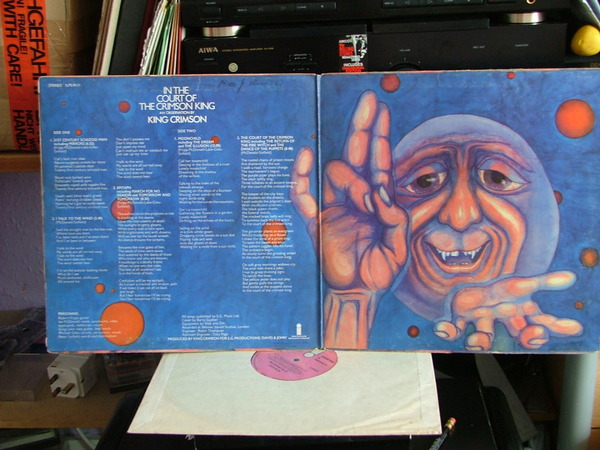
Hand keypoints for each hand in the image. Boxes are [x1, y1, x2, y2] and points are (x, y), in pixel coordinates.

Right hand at [290, 91, 408, 347]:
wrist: (358, 293)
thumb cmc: (380, 271)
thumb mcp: (398, 245)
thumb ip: (394, 218)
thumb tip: (379, 192)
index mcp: (378, 201)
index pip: (379, 162)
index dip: (380, 137)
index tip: (383, 112)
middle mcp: (355, 198)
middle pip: (356, 154)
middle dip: (363, 127)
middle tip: (369, 102)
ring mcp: (334, 205)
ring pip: (335, 172)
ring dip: (351, 180)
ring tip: (363, 201)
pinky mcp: (316, 219)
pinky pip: (302, 193)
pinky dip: (301, 176)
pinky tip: (305, 158)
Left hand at [434, 271, 582, 349]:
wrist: (468, 278)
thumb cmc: (496, 288)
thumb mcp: (521, 283)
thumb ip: (544, 281)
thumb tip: (569, 278)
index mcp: (516, 315)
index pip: (531, 330)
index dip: (535, 335)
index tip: (537, 331)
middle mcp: (499, 321)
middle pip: (508, 337)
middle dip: (512, 339)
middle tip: (515, 336)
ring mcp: (478, 321)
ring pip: (482, 339)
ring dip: (480, 341)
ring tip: (476, 338)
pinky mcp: (457, 318)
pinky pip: (452, 330)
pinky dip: (447, 330)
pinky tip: (443, 329)